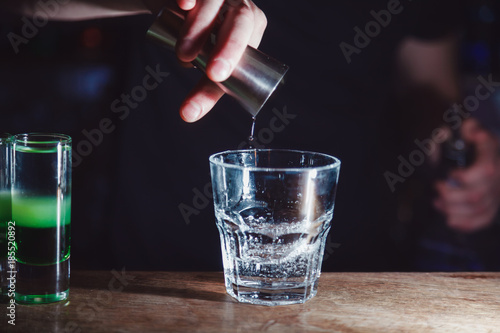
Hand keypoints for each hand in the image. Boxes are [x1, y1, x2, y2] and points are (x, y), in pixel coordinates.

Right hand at [165, 0, 266, 121]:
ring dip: (198, 29)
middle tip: (212, 73)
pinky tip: (184, 5)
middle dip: (228, 49)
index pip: (247, 47)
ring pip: (215, 3)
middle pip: (240, 24)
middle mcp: (240, 6)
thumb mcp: (206, 61)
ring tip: (183, 55)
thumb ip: (205, 86)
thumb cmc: (200, 36)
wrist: (179, 3)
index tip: (216, 79)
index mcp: (252, 29)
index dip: (233, 63)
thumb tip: (189, 114)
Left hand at [434, 119, 499, 232]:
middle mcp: (497, 178)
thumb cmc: (473, 141)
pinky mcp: (493, 205)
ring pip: (478, 210)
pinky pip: (484, 220)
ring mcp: (496, 193)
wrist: (488, 154)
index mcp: (492, 158)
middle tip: (438, 187)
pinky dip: (467, 224)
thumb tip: (469, 133)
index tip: (452, 173)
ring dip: (453, 209)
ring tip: (437, 202)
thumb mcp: (471, 129)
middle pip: (477, 196)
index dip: (466, 177)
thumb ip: (468, 128)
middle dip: (452, 196)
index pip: (484, 172)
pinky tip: (450, 220)